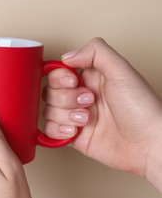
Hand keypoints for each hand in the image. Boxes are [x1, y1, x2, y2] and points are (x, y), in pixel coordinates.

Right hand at [43, 38, 161, 189]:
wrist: (148, 144)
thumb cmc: (142, 109)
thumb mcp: (122, 71)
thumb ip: (96, 53)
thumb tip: (67, 56)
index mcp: (91, 78)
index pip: (58, 72)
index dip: (60, 78)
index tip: (74, 82)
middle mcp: (81, 96)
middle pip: (50, 92)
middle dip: (67, 99)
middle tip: (89, 102)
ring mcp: (75, 117)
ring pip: (48, 111)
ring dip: (65, 116)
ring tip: (87, 120)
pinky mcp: (73, 136)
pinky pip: (50, 131)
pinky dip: (58, 131)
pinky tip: (75, 131)